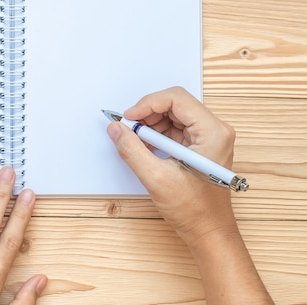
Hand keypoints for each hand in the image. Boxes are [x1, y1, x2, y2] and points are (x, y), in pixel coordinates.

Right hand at [106, 86, 236, 245]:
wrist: (208, 231)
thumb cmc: (195, 210)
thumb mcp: (156, 178)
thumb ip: (132, 149)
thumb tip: (116, 129)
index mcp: (212, 132)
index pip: (176, 98)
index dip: (147, 104)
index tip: (128, 117)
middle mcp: (214, 130)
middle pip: (174, 104)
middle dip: (147, 115)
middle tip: (128, 129)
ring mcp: (208, 138)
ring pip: (172, 116)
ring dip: (150, 125)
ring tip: (136, 143)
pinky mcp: (199, 146)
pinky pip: (173, 129)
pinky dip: (156, 135)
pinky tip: (145, 149)